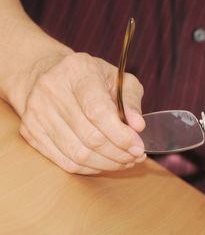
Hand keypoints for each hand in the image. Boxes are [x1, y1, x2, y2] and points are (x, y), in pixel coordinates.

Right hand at [17, 52, 146, 174]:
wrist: (46, 74)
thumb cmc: (90, 78)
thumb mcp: (117, 78)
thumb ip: (130, 100)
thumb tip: (138, 126)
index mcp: (78, 71)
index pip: (98, 111)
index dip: (121, 135)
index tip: (138, 147)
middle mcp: (52, 90)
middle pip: (89, 136)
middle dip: (119, 153)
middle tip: (136, 157)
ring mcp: (37, 112)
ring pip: (78, 153)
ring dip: (107, 163)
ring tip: (125, 162)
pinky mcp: (30, 132)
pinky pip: (65, 161)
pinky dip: (90, 168)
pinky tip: (106, 163)